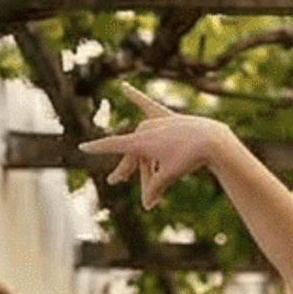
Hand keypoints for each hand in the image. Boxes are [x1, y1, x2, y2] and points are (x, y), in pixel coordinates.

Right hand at [81, 81, 229, 209]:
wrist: (210, 140)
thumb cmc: (189, 159)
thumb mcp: (168, 176)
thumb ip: (154, 188)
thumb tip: (147, 205)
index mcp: (140, 142)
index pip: (112, 145)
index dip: (97, 148)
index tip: (82, 147)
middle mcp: (144, 129)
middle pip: (131, 154)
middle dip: (126, 170)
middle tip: (115, 180)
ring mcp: (156, 122)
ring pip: (144, 146)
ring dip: (147, 164)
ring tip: (156, 179)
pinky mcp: (167, 117)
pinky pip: (148, 106)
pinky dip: (137, 97)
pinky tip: (125, 88)